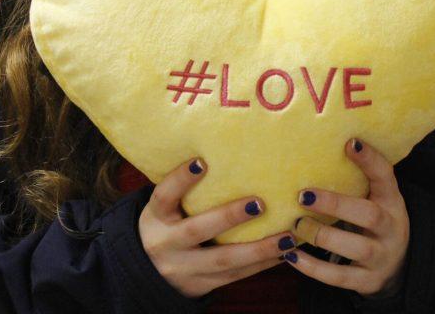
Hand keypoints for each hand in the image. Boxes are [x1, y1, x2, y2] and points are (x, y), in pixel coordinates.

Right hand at [138, 158, 295, 297]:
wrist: (148, 273)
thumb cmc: (167, 225)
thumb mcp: (165, 208)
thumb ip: (185, 188)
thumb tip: (225, 149)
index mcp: (155, 218)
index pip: (164, 196)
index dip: (180, 179)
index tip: (201, 161)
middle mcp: (166, 244)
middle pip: (196, 230)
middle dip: (228, 217)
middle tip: (259, 203)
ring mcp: (183, 269)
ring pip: (223, 260)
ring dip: (258, 249)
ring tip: (286, 236)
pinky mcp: (201, 285)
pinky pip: (234, 276)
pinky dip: (261, 265)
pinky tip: (283, 253)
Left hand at [286, 139, 409, 297]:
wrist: (398, 264)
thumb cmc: (373, 221)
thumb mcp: (374, 198)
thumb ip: (355, 180)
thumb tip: (312, 150)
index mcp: (392, 201)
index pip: (385, 176)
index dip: (370, 160)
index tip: (349, 142)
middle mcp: (391, 228)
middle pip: (369, 215)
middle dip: (335, 204)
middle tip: (303, 196)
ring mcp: (381, 256)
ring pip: (355, 248)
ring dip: (321, 235)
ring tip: (296, 226)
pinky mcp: (367, 281)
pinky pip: (339, 277)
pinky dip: (313, 267)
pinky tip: (291, 255)